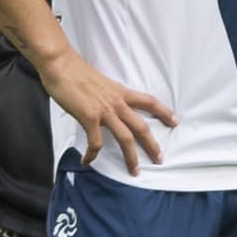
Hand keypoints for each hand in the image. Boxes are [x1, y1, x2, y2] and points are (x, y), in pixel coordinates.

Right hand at [39, 50, 175, 174]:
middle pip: (141, 127)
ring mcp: (104, 111)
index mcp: (121, 93)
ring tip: (134, 171)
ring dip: (131, 157)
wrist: (61, 66)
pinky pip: (95, 142)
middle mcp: (117, 102)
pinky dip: (92, 155)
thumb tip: (107, 111)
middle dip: (152, 145)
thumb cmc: (77, 73)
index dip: (164, 112)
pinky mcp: (90, 117)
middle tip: (160, 158)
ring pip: (125, 138)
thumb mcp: (101, 84)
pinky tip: (87, 161)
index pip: (149, 102)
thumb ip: (108, 98)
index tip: (175, 121)